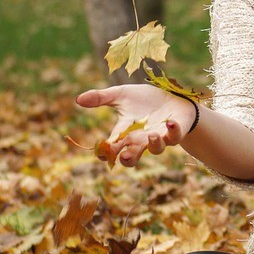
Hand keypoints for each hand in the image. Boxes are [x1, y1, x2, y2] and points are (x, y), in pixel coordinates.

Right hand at [75, 84, 196, 166]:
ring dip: (154, 144)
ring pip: (156, 149)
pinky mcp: (175, 131)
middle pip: (133, 156)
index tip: (101, 154)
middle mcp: (141, 138)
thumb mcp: (122, 95)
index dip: (106, 152)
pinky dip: (173, 131)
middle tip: (123, 157)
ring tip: (151, 135)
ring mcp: (159, 137)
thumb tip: (77, 99)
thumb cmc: (145, 99)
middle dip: (128, 158)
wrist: (171, 96)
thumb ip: (101, 98)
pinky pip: (175, 136)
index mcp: (127, 131)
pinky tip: (170, 122)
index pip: (113, 146)